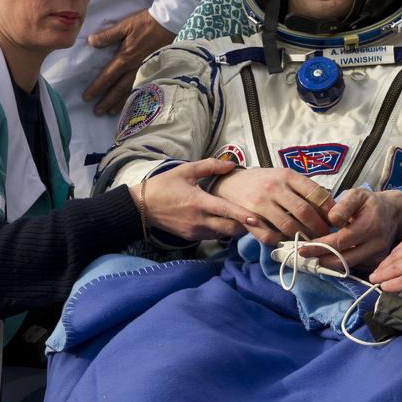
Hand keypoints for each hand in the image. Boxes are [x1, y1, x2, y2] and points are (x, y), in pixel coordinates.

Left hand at [84, 10, 174, 114]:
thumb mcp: (124, 26)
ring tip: (110, 113)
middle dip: (107, 101)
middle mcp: (134, 69)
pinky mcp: (152, 71)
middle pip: (118, 89)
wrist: (167, 24)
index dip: (97, 87)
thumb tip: (91, 41)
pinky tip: (131, 104)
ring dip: (119, 103)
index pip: (107, 76)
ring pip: (130, 92)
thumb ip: (108, 35)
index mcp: (125, 58)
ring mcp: (144, 72)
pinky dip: (134, 98)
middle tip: (97, 112)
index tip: (87, 97)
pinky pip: (141, 89)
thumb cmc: (145, 23)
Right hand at [134, 160, 251, 242]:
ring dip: (235, 228)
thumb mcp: (185, 171)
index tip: (258, 219)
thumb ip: (210, 166)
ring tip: (248, 221)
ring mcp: (195, 231)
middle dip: (245, 225)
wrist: (142, 207)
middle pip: (230, 228)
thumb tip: (232, 164)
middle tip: (260, 219)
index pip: (226, 211)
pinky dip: (223, 230)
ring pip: (223, 234)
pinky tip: (228, 222)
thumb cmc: (164, 186)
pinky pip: (214, 236)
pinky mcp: (192, 238)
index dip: (243, 216)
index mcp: (198, 202)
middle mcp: (199, 220)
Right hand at [214, 168, 334, 245]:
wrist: (230, 183)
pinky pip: (270, 236)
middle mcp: (275, 187)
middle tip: (325, 235)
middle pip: (305, 212)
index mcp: (287, 175)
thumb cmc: (263, 181)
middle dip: (318, 227)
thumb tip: (329, 206)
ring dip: (302, 237)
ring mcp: (261, 203)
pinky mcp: (250, 217)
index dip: (328, 209)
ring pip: (289, 226)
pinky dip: (281, 242)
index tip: (335, 219)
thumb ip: (303, 189)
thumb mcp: (283, 177)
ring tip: (310, 240)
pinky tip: (288, 242)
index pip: (315, 193)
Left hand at [300, 188, 401, 273]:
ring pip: (348, 266)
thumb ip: (344, 205)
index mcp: (370, 225)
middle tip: (303, 254)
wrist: (394, 213)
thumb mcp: (358, 195)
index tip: (303, 247)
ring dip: (328, 263)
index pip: (341, 242)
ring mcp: (378, 256)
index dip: (320, 246)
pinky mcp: (377, 262)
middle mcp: (376, 244)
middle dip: (320, 258)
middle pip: (343, 259)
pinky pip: (355, 267)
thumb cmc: (372, 203)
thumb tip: (332, 220)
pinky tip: (327, 257)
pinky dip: (339, 264)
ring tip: (312, 256)